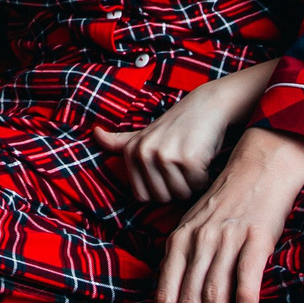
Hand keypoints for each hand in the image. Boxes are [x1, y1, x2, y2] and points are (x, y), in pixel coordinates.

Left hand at [91, 58, 277, 205]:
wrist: (208, 105)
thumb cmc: (177, 124)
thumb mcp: (144, 132)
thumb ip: (119, 140)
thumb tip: (95, 133)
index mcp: (132, 151)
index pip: (144, 196)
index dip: (160, 189)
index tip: (169, 171)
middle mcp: (144, 153)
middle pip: (163, 197)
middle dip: (178, 187)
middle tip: (183, 164)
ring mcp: (165, 155)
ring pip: (181, 193)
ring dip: (193, 182)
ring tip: (193, 159)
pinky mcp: (188, 159)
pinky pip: (198, 185)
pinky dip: (205, 176)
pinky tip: (203, 157)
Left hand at [156, 127, 303, 302]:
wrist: (261, 162)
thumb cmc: (228, 202)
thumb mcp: (195, 228)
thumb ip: (185, 264)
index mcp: (177, 243)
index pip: (163, 299)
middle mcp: (195, 242)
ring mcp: (224, 238)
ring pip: (211, 297)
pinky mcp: (255, 234)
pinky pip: (246, 270)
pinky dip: (243, 297)